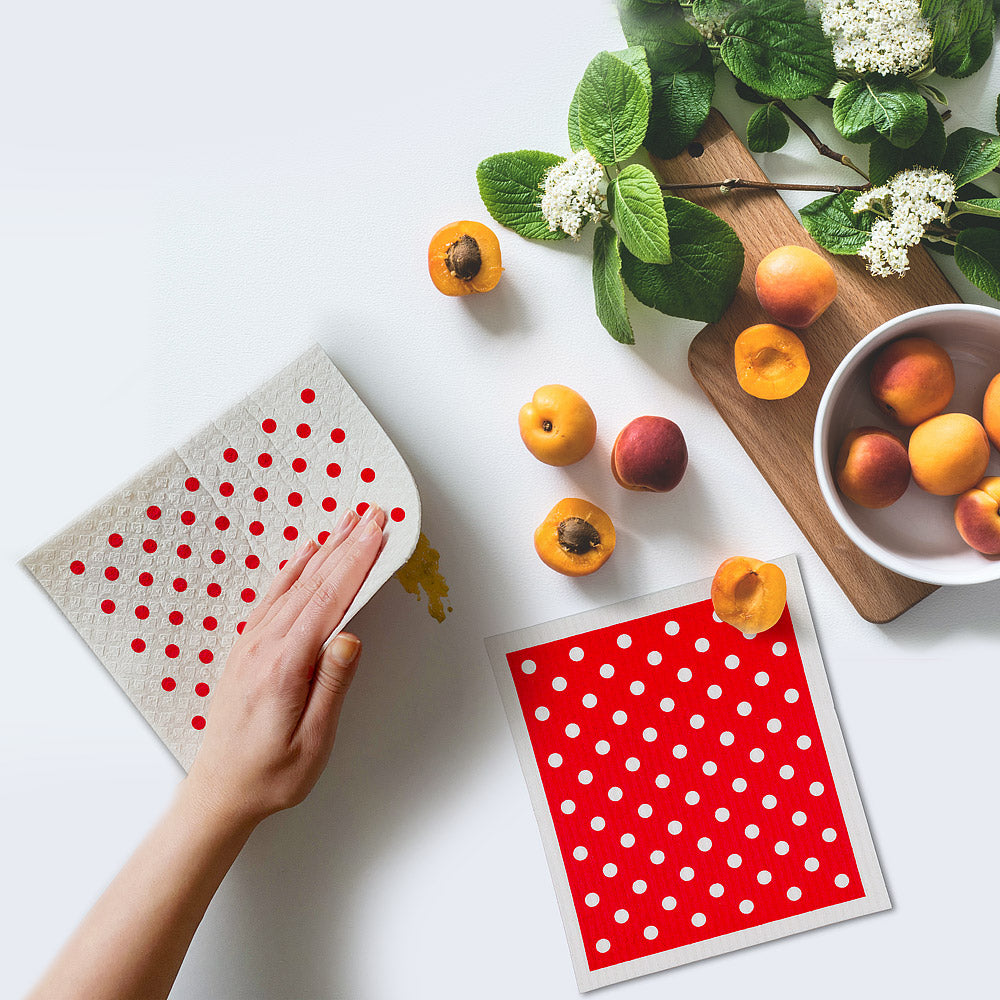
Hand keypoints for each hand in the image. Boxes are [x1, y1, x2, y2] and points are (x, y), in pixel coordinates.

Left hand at [186, 505, 385, 826]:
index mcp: (285, 665)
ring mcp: (252, 644)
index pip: (328, 600)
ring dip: (323, 550)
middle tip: (371, 514)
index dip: (356, 562)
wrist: (219, 792)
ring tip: (345, 522)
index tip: (376, 532)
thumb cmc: (271, 774)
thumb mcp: (313, 742)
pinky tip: (305, 555)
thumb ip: (331, 685)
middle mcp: (265, 646)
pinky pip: (273, 597)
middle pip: (314, 583)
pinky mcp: (247, 649)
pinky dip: (293, 570)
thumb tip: (351, 637)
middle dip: (346, 544)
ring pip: (293, 584)